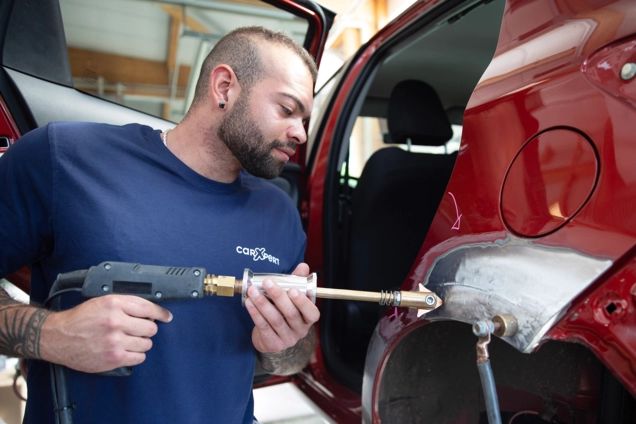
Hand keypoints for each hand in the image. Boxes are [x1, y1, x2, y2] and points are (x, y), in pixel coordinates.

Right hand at [40, 295, 171, 372]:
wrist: (58, 337)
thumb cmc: (80, 319)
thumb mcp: (102, 301)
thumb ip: (126, 304)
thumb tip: (151, 311)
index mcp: (114, 304)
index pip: (148, 308)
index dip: (161, 313)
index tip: (166, 317)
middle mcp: (115, 322)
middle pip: (150, 328)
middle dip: (147, 329)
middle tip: (138, 330)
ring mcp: (115, 341)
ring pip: (146, 343)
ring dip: (141, 342)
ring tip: (129, 340)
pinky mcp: (113, 358)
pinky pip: (139, 358)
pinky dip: (136, 355)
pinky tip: (127, 350)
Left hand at [245, 263, 319, 352]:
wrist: (272, 338)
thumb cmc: (284, 313)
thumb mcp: (292, 298)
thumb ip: (298, 282)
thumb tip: (303, 267)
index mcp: (308, 319)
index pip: (312, 313)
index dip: (303, 302)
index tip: (292, 289)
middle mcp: (300, 330)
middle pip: (291, 314)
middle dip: (278, 296)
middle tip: (267, 283)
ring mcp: (287, 339)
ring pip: (275, 319)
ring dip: (262, 303)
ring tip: (253, 290)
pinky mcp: (273, 343)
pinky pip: (263, 327)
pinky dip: (255, 313)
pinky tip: (249, 303)